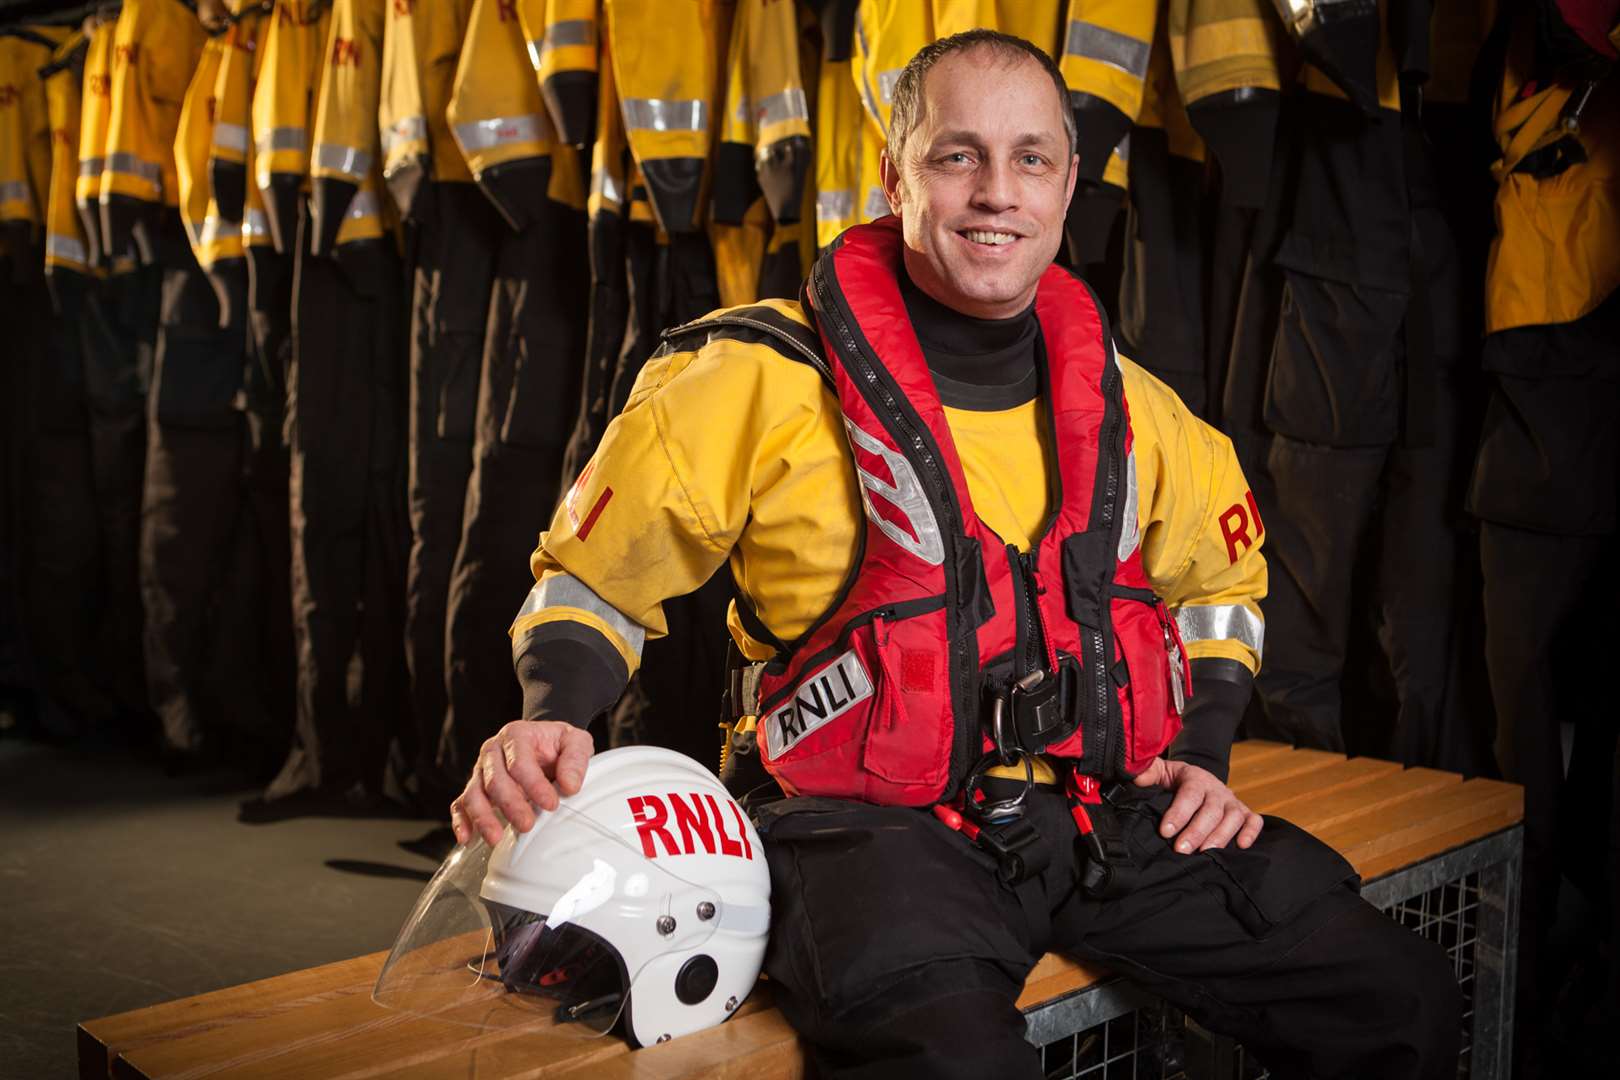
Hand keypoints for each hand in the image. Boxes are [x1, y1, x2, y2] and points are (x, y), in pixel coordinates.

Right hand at [450, 720, 594, 846]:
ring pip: (473, 794)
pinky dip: (462, 821)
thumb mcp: (576, 742)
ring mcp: (481, 770)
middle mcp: (493, 751)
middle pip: (494, 780)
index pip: (519, 761)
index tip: (551, 804)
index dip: (533, 784)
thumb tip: (570, 786)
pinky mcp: (475, 788)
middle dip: (510, 804)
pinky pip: (461, 804)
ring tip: (495, 838)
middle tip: (527, 825)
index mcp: (516, 735)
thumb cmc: (558, 745)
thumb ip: (576, 760)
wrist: (545, 744)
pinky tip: (466, 838)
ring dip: (483, 817)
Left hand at [1131, 756, 1262, 853]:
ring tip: (1205, 853)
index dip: (1178, 813)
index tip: (1165, 831)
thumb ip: (1148, 773)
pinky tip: (1241, 846)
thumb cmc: (1175, 781)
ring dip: (1220, 836)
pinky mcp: (1243, 812)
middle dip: (1196, 831)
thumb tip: (1138, 776)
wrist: (1197, 779)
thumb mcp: (1160, 772)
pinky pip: (1254, 820)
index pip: (1189, 794)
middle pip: (1210, 810)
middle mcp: (1216, 789)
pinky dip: (1251, 832)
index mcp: (1195, 777)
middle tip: (1181, 849)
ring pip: (1233, 817)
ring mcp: (1231, 801)